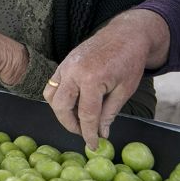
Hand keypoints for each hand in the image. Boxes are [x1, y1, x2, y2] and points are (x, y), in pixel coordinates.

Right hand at [43, 9, 168, 149]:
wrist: (124, 35)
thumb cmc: (128, 61)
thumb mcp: (124, 90)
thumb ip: (109, 112)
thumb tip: (101, 132)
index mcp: (91, 79)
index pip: (86, 114)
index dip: (89, 133)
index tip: (93, 145)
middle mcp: (73, 72)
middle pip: (61, 106)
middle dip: (70, 124)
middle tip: (83, 132)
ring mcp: (65, 66)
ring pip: (51, 95)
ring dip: (61, 111)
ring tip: (77, 118)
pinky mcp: (62, 63)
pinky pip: (53, 84)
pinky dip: (59, 97)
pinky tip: (73, 103)